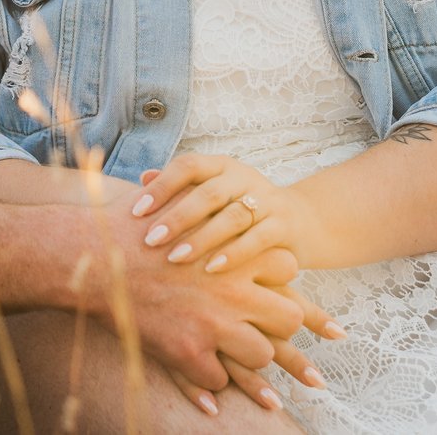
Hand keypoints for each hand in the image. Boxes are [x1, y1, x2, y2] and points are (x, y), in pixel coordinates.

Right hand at [97, 199, 340, 412]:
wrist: (94, 258)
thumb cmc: (134, 231)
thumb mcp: (183, 214)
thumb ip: (215, 221)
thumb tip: (234, 213)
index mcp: (233, 252)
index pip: (288, 272)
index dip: (300, 296)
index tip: (327, 323)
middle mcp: (232, 288)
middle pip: (287, 317)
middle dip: (286, 333)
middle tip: (295, 356)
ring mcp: (213, 322)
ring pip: (260, 354)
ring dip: (253, 361)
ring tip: (259, 382)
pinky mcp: (189, 352)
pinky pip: (218, 381)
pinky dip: (211, 385)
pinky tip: (205, 389)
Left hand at [135, 152, 325, 274]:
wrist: (301, 221)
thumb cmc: (241, 210)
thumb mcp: (214, 194)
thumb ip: (182, 187)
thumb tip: (143, 178)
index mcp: (222, 166)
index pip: (188, 165)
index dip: (162, 186)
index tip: (135, 211)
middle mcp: (244, 177)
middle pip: (208, 192)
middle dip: (177, 217)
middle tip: (150, 240)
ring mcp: (267, 200)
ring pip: (232, 216)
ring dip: (202, 238)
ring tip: (175, 258)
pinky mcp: (284, 225)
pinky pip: (258, 239)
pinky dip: (234, 254)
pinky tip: (212, 270)